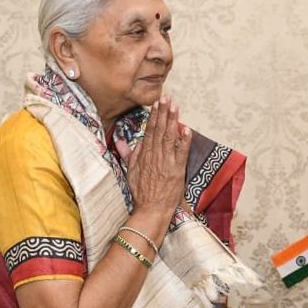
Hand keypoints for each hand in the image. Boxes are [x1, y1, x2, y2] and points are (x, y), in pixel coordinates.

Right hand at [126, 95, 190, 219]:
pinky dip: (184, 141)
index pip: (149, 132)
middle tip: (167, 97)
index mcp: (145, 155)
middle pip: (159, 130)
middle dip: (163, 113)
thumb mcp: (130, 171)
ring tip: (175, 106)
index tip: (156, 104)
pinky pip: (181, 153)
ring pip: (169, 138)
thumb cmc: (141, 192)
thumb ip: (128, 154)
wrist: (151, 209)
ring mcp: (166, 163)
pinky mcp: (177, 171)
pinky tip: (186, 129)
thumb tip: (121, 141)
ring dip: (173, 121)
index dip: (153, 117)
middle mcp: (155, 156)